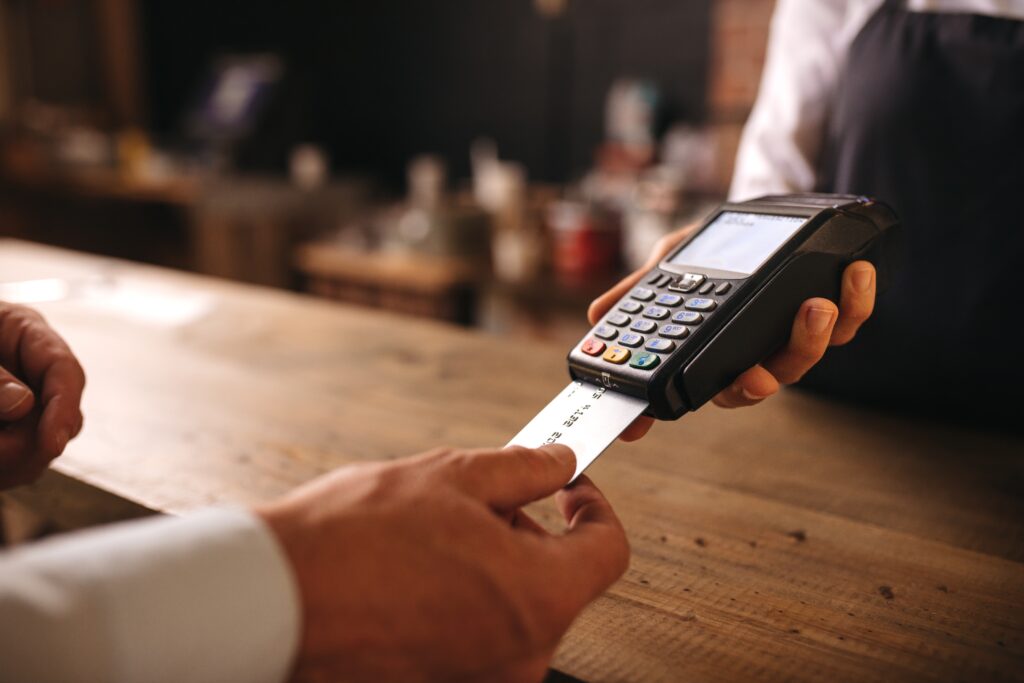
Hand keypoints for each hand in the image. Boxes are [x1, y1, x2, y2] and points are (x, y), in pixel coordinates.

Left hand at [0, 303, 85, 488]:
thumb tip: (24, 404)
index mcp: (25, 332)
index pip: (66, 371)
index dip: (63, 408)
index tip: (52, 443)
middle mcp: (30, 369)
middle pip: (60, 416)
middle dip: (33, 442)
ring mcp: (20, 403)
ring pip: (41, 447)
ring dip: (12, 461)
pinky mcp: (8, 431)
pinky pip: (19, 461)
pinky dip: (4, 468)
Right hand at [256, 445, 628, 682]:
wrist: (275, 600)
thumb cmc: (355, 541)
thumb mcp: (454, 476)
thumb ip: (525, 469)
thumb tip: (557, 464)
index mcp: (540, 598)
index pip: (608, 551)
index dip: (594, 508)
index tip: (569, 488)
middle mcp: (520, 653)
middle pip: (558, 580)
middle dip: (530, 532)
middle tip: (483, 500)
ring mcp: (481, 677)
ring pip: (515, 606)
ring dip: (494, 564)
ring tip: (436, 533)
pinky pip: (477, 634)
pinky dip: (464, 598)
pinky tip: (419, 570)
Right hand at [588, 223, 875, 439]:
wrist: (755, 216)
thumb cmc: (708, 248)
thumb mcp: (668, 263)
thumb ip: (638, 290)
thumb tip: (595, 316)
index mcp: (717, 351)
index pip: (711, 387)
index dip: (704, 400)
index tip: (707, 401)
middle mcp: (757, 353)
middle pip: (765, 382)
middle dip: (766, 378)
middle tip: (762, 368)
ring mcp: (795, 336)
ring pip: (808, 357)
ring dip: (815, 336)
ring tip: (818, 304)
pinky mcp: (835, 313)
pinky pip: (851, 321)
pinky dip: (856, 302)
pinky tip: (855, 273)